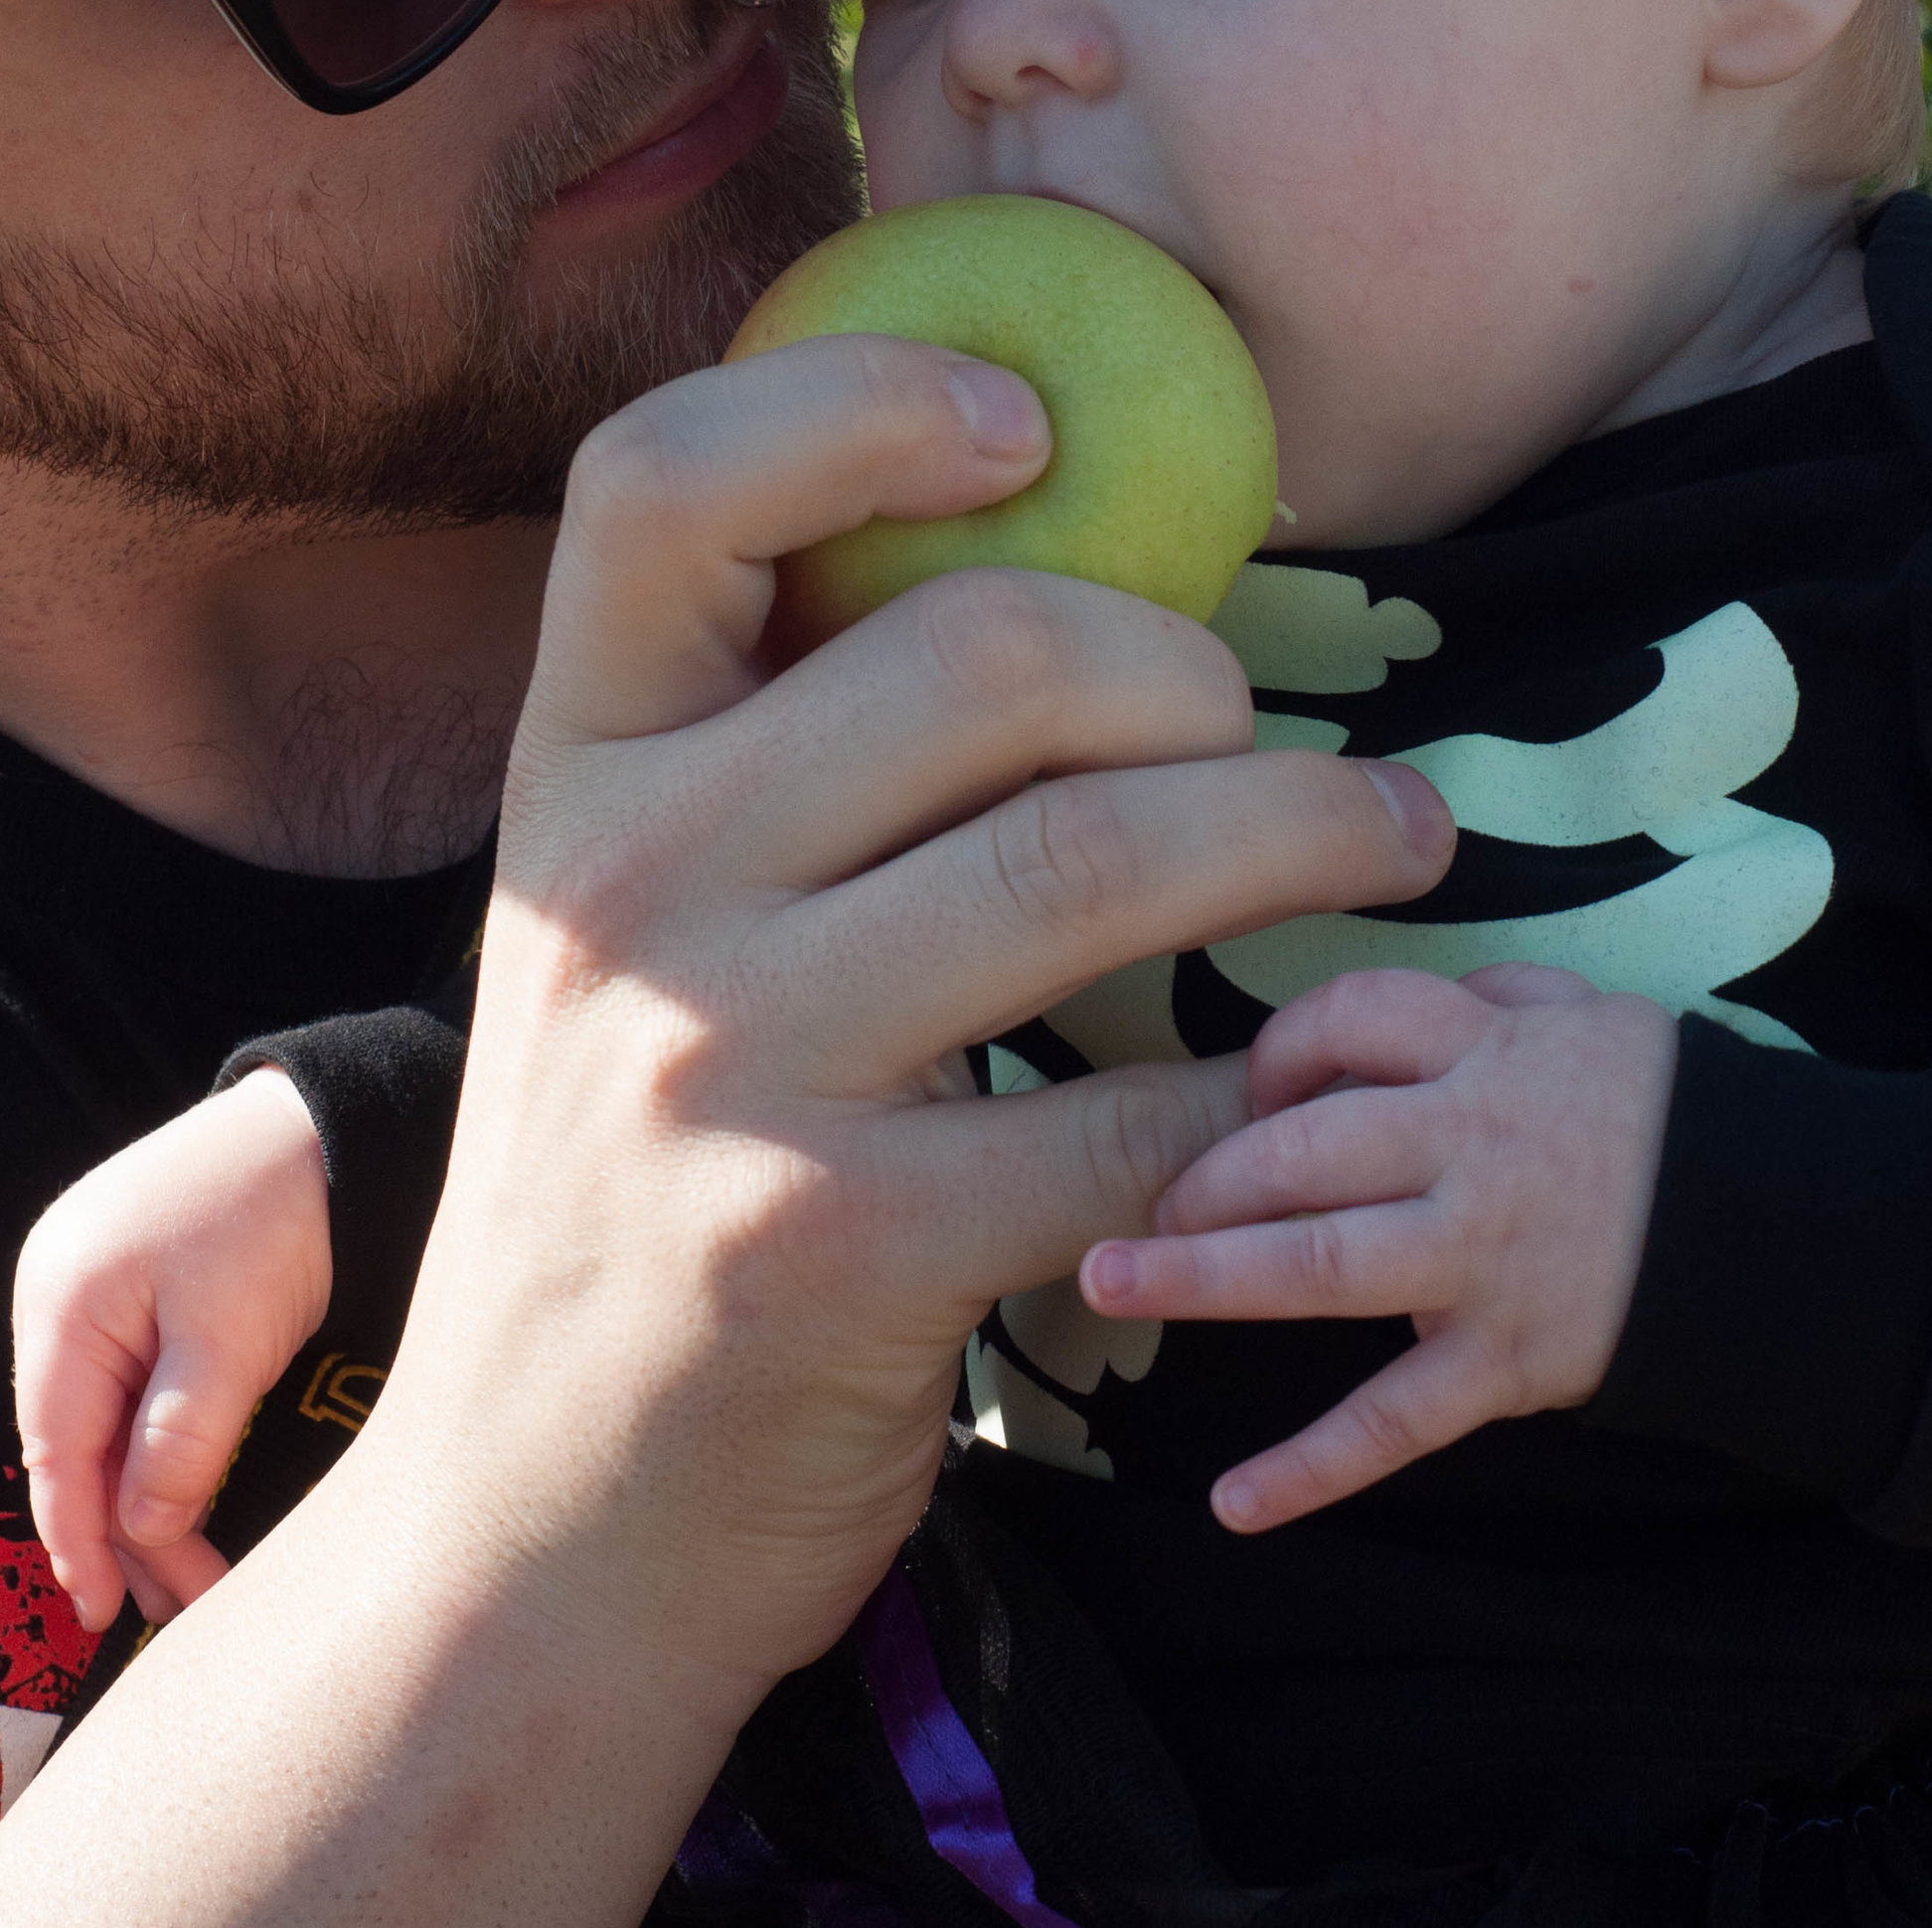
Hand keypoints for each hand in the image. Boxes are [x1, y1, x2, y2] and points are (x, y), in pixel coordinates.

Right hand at [0, 329, 1451, 1924]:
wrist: (536, 1530)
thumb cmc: (634, 1178)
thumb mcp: (623, 929)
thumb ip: (759, 753)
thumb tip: (1037, 543)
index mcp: (574, 774)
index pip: (659, 484)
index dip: (857, 401)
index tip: (1029, 424)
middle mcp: (629, 891)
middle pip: (982, 654)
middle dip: (1200, 670)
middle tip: (1283, 724)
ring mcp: (729, 1074)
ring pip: (1099, 856)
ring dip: (1307, 829)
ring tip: (1395, 835)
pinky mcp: (847, 1252)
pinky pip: (1138, 1113)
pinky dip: (1261, 1081)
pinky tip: (1301, 1069)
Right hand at [14, 1065, 332, 1631]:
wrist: (331, 1121)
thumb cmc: (278, 1215)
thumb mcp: (232, 1342)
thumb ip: (180, 1445)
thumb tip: (141, 1537)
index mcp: (62, 1301)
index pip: (57, 1450)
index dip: (80, 1540)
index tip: (106, 1615)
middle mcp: (57, 1293)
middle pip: (77, 1440)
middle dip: (123, 1530)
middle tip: (177, 1605)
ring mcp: (92, 1283)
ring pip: (105, 1418)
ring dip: (143, 1493)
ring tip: (187, 1573)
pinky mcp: (135, 1283)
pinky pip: (128, 1383)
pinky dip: (154, 1442)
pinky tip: (180, 1492)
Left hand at [1078, 960, 1676, 1531]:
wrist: (1782, 1230)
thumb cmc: (1663, 1111)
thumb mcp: (1587, 1012)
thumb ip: (1486, 995)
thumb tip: (1385, 1013)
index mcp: (1490, 1052)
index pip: (1349, 1022)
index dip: (1280, 1051)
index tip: (1248, 1094)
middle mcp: (1472, 1149)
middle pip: (1306, 1149)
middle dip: (1204, 1174)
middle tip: (1133, 1208)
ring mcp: (1484, 1260)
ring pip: (1322, 1266)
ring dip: (1203, 1277)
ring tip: (1108, 1282)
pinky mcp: (1507, 1360)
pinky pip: (1396, 1419)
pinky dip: (1313, 1467)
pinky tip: (1235, 1502)